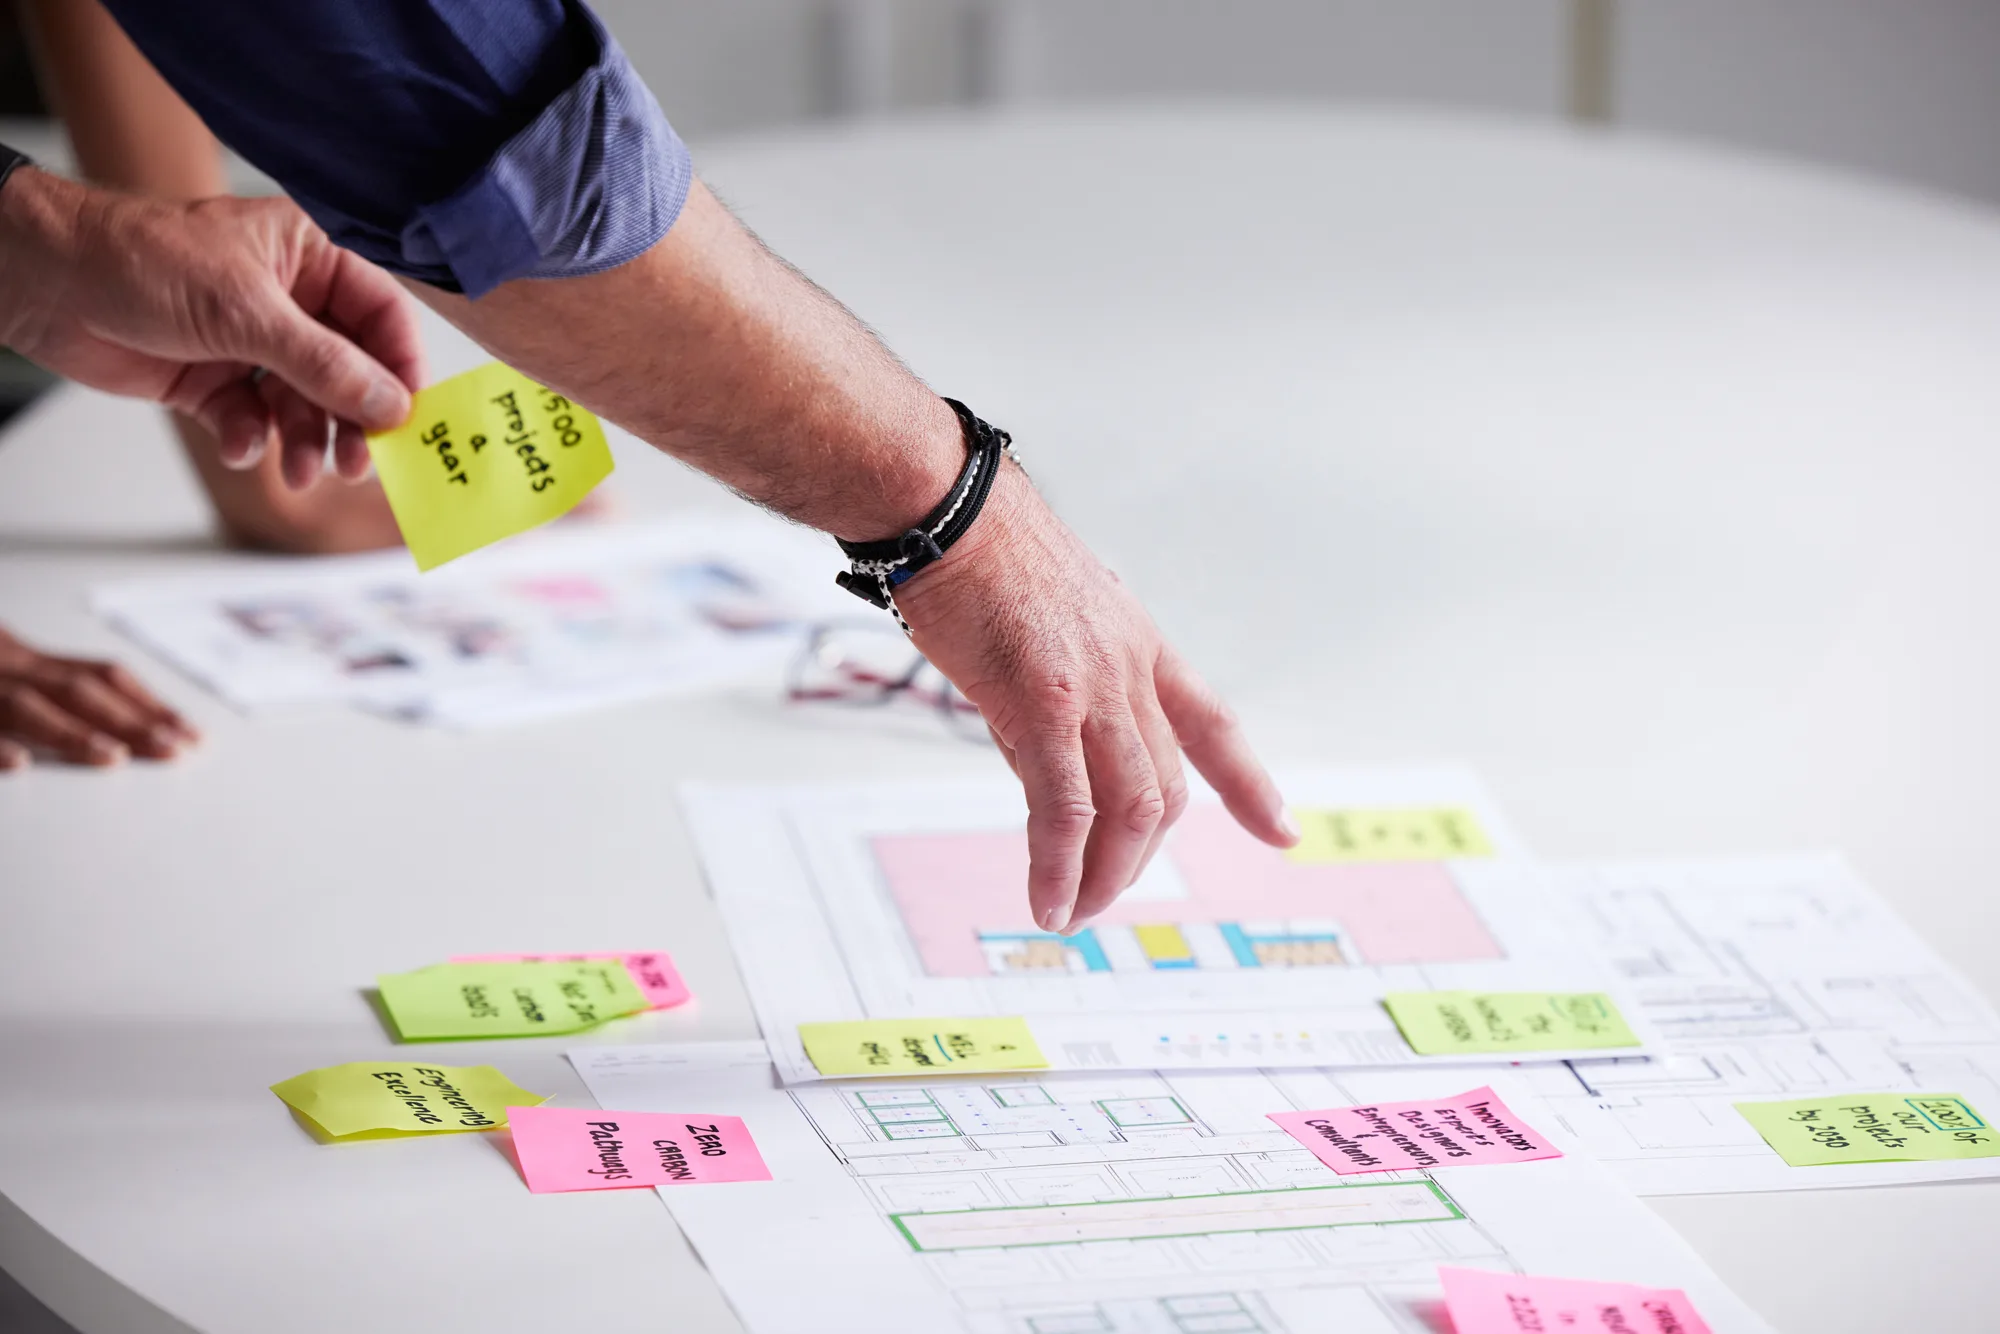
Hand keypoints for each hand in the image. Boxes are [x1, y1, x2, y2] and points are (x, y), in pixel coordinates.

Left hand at [0, 165, 422, 488]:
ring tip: (299, 470)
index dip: (398, 367)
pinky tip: (240, 445)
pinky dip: (252, 438)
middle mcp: (286, 299)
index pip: (380, 315)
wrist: (47, 281)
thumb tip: (390, 406)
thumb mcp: (248, 312)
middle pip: (347, 370)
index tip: (406, 417)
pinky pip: (254, 419)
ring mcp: (249, 341)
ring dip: (305, 440)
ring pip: (303, 404)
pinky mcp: (212, 378)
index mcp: (307, 257)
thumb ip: (326, 365)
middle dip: (350, 419)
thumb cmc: (142, 261)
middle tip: (358, 462)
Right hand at [0, 625, 197, 769]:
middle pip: (76, 690)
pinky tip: (20, 763)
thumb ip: (56, 685)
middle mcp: (10, 668)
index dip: (147, 703)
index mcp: (31, 660)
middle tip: (172, 750)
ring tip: (114, 757)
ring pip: (25, 705)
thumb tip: (134, 721)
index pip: (102, 677)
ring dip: (71, 732)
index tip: (189, 733)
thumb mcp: (13, 666)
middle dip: (127, 720)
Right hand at [897, 465, 1299, 932]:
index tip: (1282, 831)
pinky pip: (1064, 806)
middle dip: (1140, 857)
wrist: (946, 507)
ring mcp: (1094, 685)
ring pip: (1129, 807)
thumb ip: (1056, 704)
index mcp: (1138, 643)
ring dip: (1107, 873)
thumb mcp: (1043, 627)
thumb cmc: (978, 554)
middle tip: (1103, 896)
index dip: (1249, 784)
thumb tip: (1049, 781)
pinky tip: (1047, 901)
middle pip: (1165, 788)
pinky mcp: (1042, 700)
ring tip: (1076, 911)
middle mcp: (1131, 667)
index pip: (1211, 724)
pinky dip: (1059, 865)